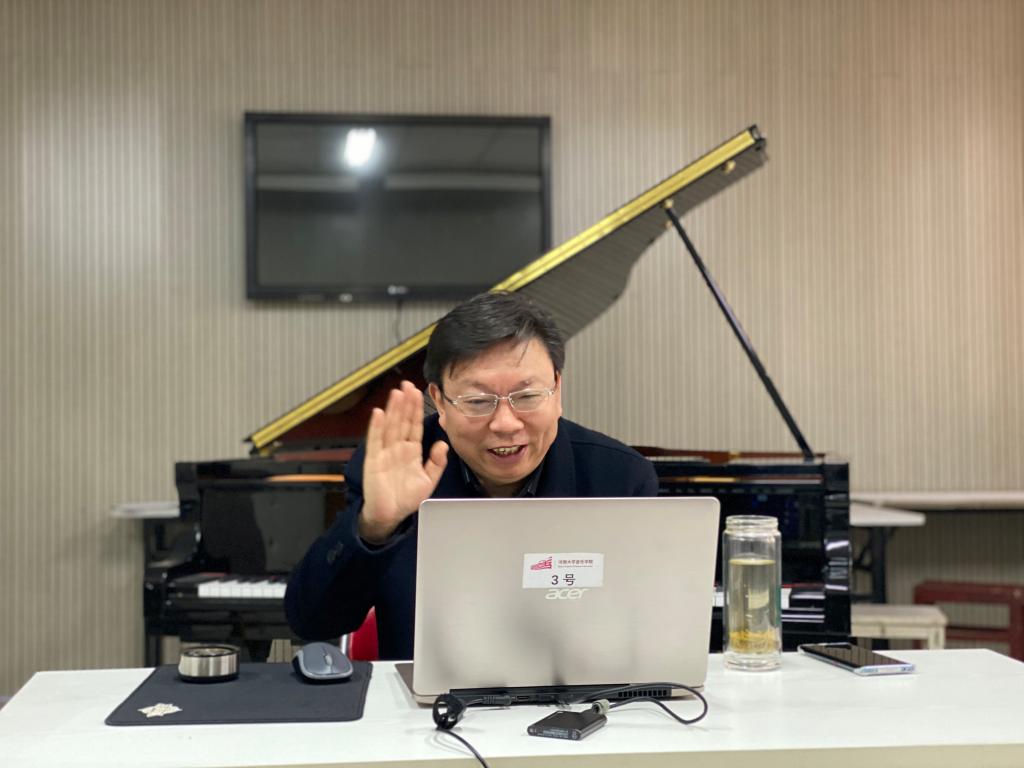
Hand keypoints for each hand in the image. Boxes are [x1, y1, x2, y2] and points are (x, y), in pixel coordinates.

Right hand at [359, 381, 448, 543]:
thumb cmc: (406, 498)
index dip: (416, 410)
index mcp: (411, 451)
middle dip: (405, 403)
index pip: (414, 426)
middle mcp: (397, 448)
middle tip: (408, 385)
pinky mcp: (373, 461)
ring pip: (390, 427)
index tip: (419, 393)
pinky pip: (375, 442)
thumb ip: (436, 463)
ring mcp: (384, 453)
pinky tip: (378, 413)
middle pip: (402, 422)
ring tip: (396, 393)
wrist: (390, 516)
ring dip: (393, 410)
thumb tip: (442, 444)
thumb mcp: (428, 480)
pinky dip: (376, 428)